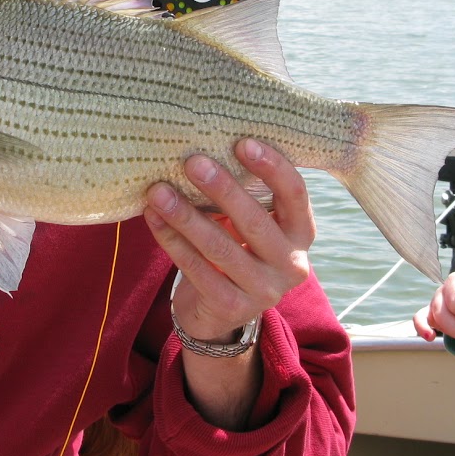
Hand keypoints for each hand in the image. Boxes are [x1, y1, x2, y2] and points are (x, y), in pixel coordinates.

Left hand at [143, 139, 315, 343]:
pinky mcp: (232, 307)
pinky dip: (172, 241)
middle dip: (222, 189)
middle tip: (192, 162)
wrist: (220, 312)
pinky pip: (196, 269)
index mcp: (301, 233)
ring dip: (185, 216)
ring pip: (220, 247)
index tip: (242, 143)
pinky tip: (153, 218)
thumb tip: (204, 149)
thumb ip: (242, 195)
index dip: (273, 168)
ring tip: (159, 191)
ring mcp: (264, 290)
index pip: (295, 194)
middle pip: (255, 221)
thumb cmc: (236, 248)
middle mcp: (291, 264)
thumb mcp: (249, 224)